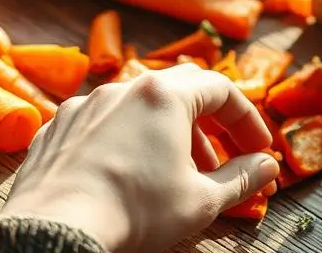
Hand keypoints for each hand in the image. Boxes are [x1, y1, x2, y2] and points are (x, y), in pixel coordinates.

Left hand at [1, 65, 279, 252]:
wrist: (54, 232)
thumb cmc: (134, 212)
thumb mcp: (201, 200)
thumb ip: (242, 179)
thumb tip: (267, 167)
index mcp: (164, 95)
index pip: (222, 90)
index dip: (247, 121)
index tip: (258, 151)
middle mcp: (122, 89)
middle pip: (179, 90)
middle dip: (207, 124)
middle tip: (219, 161)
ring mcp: (83, 106)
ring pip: (136, 107)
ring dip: (164, 133)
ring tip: (172, 174)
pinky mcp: (55, 128)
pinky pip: (99, 125)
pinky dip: (122, 142)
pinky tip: (124, 176)